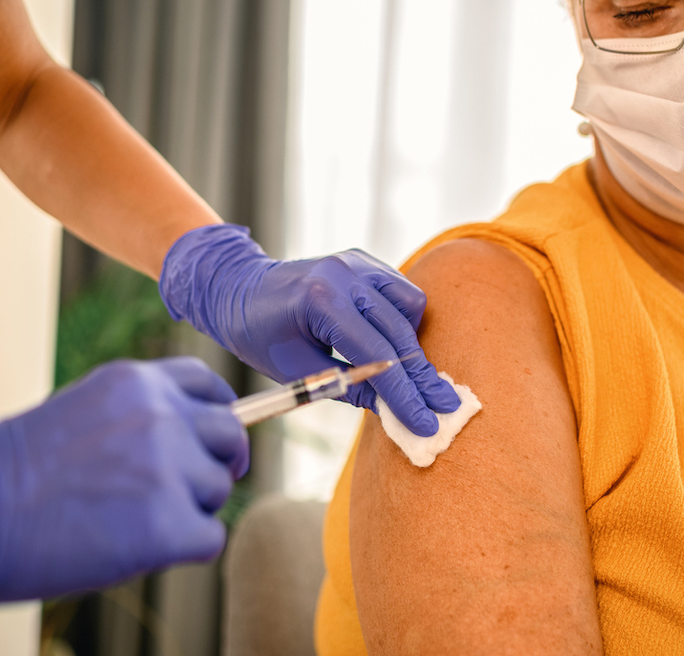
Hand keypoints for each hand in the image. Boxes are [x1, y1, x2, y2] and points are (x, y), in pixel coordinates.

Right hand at [0, 357, 246, 643]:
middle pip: (230, 435)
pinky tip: (134, 548)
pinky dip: (182, 550)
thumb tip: (190, 444)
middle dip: (215, 464)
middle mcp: (161, 414)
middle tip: (188, 492)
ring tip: (128, 520)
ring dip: (189, 509)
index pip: (210, 385)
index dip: (214, 417)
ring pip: (218, 490)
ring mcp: (168, 468)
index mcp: (137, 382)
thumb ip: (137, 416)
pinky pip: (210, 538)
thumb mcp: (81, 412)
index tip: (207, 443)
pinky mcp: (168, 525)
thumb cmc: (8, 474)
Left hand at [159, 224, 460, 435]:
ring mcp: (358, 263)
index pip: (377, 354)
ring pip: (410, 306)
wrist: (240, 289)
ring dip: (413, 344)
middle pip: (400, 332)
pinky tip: (393, 343)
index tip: (426, 423)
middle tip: (443, 408)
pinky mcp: (364, 262)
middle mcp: (345, 274)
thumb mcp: (298, 372)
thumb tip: (394, 410)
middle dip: (421, 377)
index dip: (404, 394)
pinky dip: (404, 320)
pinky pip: (401, 292)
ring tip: (410, 376)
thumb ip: (348, 387)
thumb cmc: (260, 335)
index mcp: (321, 300)